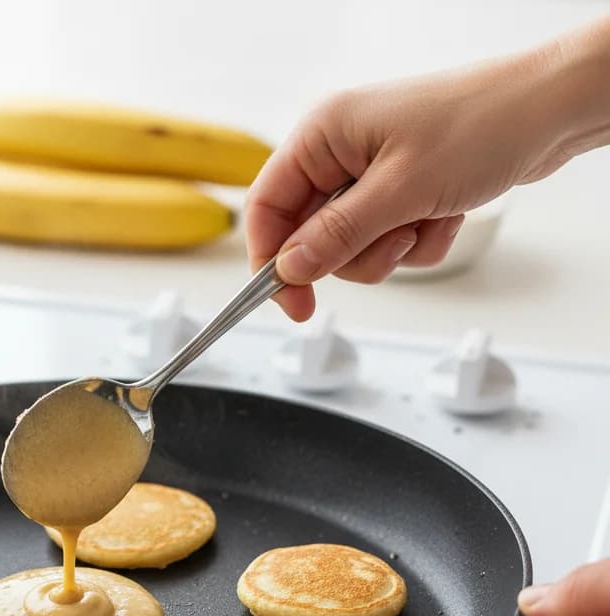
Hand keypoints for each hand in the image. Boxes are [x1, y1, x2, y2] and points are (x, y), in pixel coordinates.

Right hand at [246, 18, 609, 320]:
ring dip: (391, 250)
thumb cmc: (481, 125)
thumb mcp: (399, 191)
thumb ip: (337, 236)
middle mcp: (339, 153)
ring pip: (350, 247)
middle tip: (393, 241)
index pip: (266, 208)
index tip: (291, 302)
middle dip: (355, 254)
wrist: (551, 111)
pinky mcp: (399, 191)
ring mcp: (369, 174)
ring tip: (426, 220)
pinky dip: (417, 241)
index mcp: (322, 135)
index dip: (270, 260)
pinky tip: (445, 214)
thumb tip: (289, 269)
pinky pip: (387, 242)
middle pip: (309, 236)